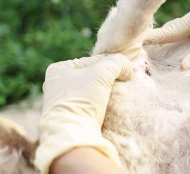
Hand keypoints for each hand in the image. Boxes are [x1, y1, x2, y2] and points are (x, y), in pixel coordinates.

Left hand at [35, 54, 132, 173]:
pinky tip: (107, 106)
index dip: (110, 65)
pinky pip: (88, 103)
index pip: (92, 61)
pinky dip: (98, 103)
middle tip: (121, 82)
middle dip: (107, 79)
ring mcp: (61, 101)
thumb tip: (128, 69)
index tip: (124, 73)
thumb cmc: (83, 98)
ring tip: (115, 95)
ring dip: (104, 91)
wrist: (72, 134)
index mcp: (58, 68)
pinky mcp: (68, 116)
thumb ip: (116, 63)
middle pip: (91, 75)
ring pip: (91, 90)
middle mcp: (56, 84)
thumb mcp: (102, 73)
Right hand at [144, 0, 189, 68]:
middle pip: (175, 29)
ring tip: (160, 50)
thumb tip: (182, 68)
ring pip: (184, 32)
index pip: (172, 30)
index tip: (141, 41)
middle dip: (162, 38)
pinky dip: (185, 43)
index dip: (156, 37)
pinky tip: (182, 50)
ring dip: (174, 40)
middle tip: (147, 48)